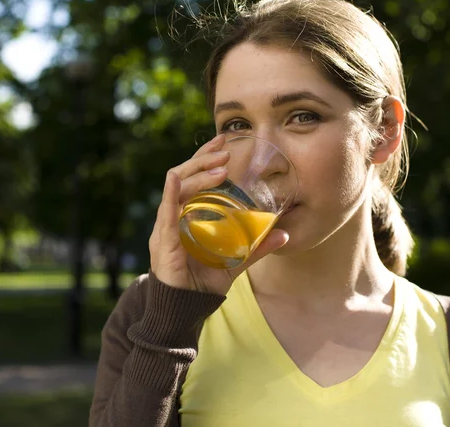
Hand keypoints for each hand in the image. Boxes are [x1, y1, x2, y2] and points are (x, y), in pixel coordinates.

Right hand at [148, 134, 289, 294]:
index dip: (206, 157)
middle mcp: (174, 216)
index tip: (223, 140)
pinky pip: (166, 214)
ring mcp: (167, 228)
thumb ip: (257, 246)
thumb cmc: (204, 281)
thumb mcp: (235, 259)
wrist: (184, 308)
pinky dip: (170, 195)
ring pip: (177, 190)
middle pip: (184, 177)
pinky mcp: (164, 243)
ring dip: (197, 174)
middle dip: (204, 159)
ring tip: (220, 166)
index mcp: (187, 214)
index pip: (193, 177)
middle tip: (225, 147)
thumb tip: (284, 234)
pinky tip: (175, 179)